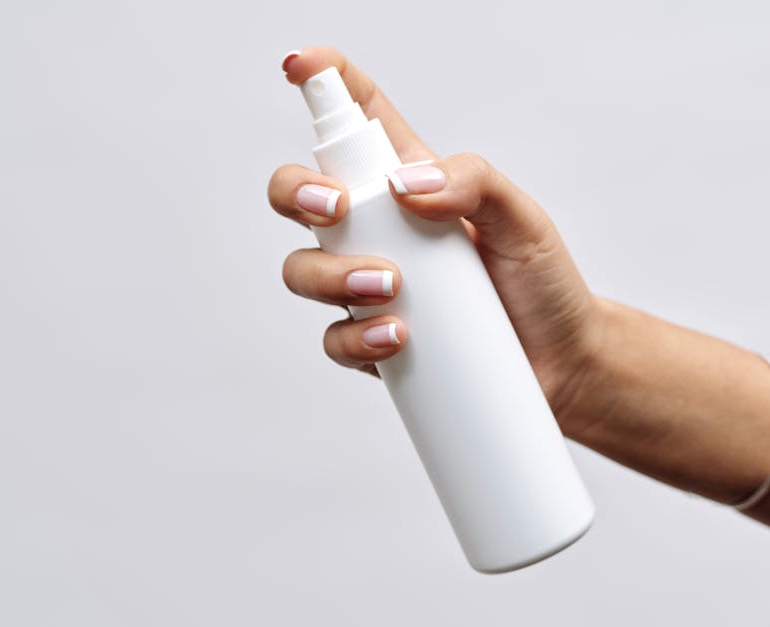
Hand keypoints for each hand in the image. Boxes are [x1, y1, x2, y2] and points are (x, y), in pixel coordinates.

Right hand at [269, 47, 600, 434]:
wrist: (559, 363)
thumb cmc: (540, 282)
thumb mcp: (521, 216)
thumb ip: (472, 181)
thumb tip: (405, 185)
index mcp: (408, 186)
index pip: (358, 123)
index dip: (325, 85)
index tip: (301, 66)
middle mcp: (378, 231)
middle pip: (298, 196)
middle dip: (295, 191)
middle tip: (334, 208)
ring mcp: (366, 285)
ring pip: (303, 269)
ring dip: (331, 275)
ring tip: (390, 286)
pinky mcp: (370, 338)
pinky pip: (333, 337)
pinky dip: (356, 337)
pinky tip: (397, 336)